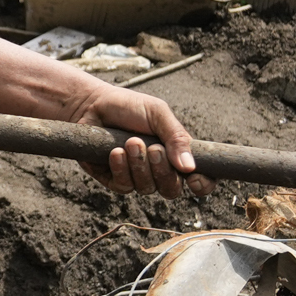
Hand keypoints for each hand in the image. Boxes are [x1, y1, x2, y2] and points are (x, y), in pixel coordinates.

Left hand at [78, 85, 199, 197]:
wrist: (92, 105)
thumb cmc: (128, 107)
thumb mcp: (157, 113)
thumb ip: (176, 137)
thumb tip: (190, 167)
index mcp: (176, 153)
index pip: (200, 178)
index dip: (203, 184)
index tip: (194, 179)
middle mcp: (159, 170)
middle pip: (172, 189)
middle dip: (163, 171)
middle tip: (153, 149)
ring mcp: (137, 177)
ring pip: (147, 189)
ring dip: (140, 166)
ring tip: (130, 142)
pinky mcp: (115, 180)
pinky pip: (124, 187)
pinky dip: (121, 169)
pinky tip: (115, 152)